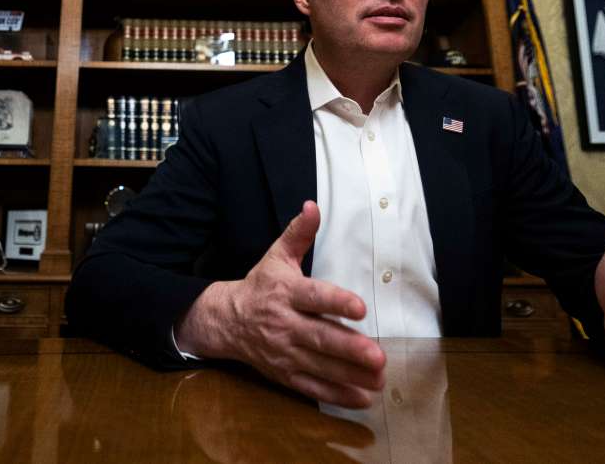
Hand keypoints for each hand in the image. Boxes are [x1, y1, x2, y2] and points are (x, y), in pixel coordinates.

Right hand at [174, 200, 386, 407]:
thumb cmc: (260, 286)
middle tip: (377, 355)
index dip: (336, 302)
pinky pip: (312, 388)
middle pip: (319, 338)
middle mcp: (284, 325)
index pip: (313, 297)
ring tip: (378, 378)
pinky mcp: (285, 374)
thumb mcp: (277, 257)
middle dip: (349, 349)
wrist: (226, 321)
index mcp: (285, 293)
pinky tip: (362, 398)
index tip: (360, 308)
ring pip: (320, 366)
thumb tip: (313, 206)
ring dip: (350, 375)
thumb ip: (299, 234)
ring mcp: (284, 353)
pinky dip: (337, 395)